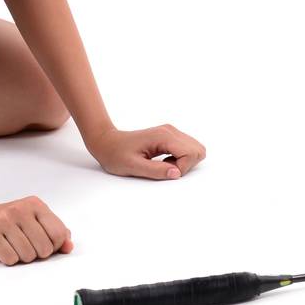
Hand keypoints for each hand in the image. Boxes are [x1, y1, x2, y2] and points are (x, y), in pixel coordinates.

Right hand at [0, 196, 72, 265]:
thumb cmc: (6, 222)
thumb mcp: (33, 221)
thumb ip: (54, 232)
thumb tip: (69, 247)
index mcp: (34, 204)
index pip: (58, 234)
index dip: (53, 246)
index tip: (41, 243)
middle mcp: (19, 210)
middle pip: (44, 249)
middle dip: (35, 254)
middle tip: (23, 246)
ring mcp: (3, 221)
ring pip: (27, 256)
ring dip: (20, 258)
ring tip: (11, 246)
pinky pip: (10, 259)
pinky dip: (7, 259)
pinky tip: (0, 249)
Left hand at [86, 124, 205, 179]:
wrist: (106, 142)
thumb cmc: (116, 154)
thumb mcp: (133, 167)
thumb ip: (156, 170)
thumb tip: (177, 174)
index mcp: (163, 136)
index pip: (190, 152)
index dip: (182, 168)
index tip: (165, 172)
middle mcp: (170, 131)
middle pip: (198, 150)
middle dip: (187, 165)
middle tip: (167, 169)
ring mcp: (171, 132)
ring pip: (195, 148)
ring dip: (185, 162)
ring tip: (166, 164)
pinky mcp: (169, 136)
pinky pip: (187, 148)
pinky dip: (181, 159)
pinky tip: (165, 161)